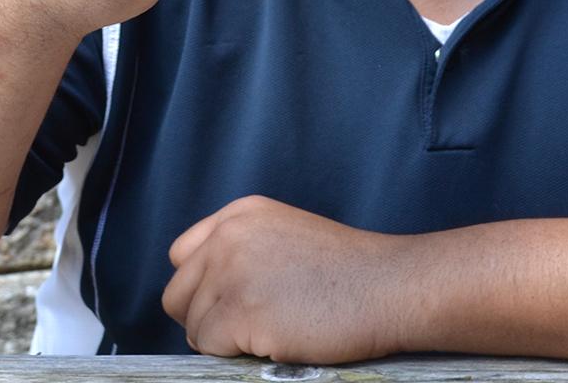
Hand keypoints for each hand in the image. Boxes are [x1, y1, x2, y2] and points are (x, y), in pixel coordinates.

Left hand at [162, 195, 416, 362]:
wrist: (390, 287)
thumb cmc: (351, 272)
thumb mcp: (288, 236)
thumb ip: (242, 250)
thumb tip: (202, 294)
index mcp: (241, 214)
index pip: (182, 256)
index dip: (203, 286)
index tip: (233, 298)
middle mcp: (228, 237)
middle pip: (177, 295)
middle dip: (207, 316)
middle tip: (253, 322)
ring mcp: (231, 274)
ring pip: (192, 326)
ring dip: (225, 339)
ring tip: (275, 326)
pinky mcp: (238, 312)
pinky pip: (209, 348)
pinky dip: (238, 353)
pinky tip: (278, 338)